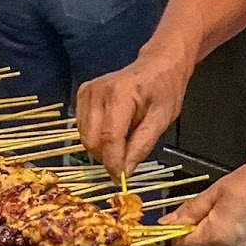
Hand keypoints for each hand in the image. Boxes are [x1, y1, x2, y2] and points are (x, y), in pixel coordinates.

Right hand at [76, 47, 191, 177]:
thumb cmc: (164, 90)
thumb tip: (125, 171)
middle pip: (92, 140)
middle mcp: (98, 92)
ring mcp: (87, 92)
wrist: (157, 65)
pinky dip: (96, 137)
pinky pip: (83, 128)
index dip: (113, 162)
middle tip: (125, 163)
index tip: (121, 179)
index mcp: (120, 95)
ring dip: (101, 149)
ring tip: (123, 144)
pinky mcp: (82, 94)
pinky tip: (113, 133)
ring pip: (85, 137)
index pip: (109, 137)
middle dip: (107, 158)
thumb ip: (142, 145)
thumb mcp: (162, 120)